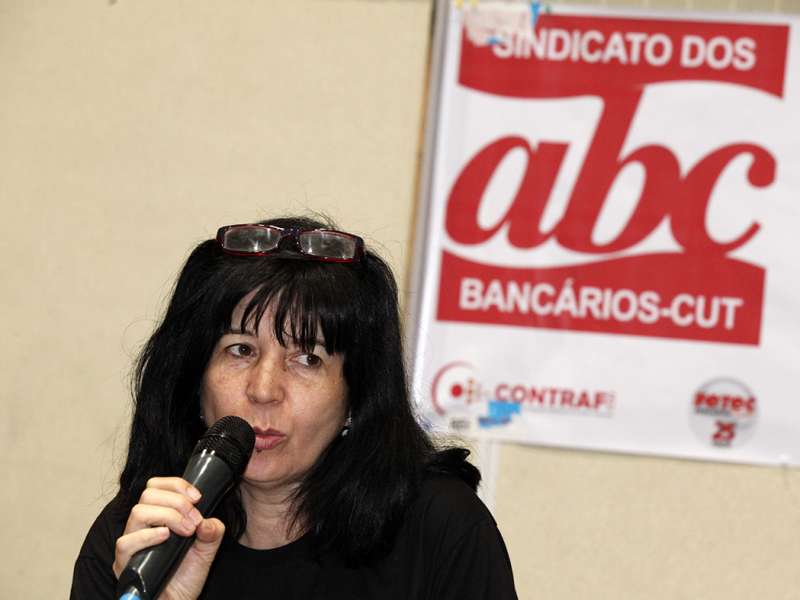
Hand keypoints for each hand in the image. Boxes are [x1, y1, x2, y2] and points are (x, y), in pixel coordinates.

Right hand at [113, 477, 224, 599]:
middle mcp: (142, 527)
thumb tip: (208, 521)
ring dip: (167, 516)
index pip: (156, 486)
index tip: (197, 497)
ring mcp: (131, 544)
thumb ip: (213, 532)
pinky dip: (147, 536)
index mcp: (158, 517)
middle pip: (148, 495)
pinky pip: (126, 543)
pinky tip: (165, 537)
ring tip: (186, 531)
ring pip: (138, 513)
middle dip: (177, 502)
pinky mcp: (124, 563)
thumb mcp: (207, 550)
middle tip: (194, 520)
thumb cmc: (186, 577)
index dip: (176, 485)